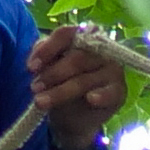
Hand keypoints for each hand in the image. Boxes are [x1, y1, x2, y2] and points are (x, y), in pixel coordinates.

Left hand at [27, 25, 126, 149]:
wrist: (74, 115)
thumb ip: (42, 56)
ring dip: (59, 92)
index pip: (66, 34)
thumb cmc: (60, 82)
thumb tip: (35, 62)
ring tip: (40, 102)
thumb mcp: (48, 66)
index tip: (31, 68)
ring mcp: (113, 70)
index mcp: (83, 37)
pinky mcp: (119, 91)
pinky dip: (100, 96)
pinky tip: (90, 99)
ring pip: (84, 79)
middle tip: (34, 88)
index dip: (47, 49)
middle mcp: (101, 49)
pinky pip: (109, 92)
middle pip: (75, 58)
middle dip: (52, 74)